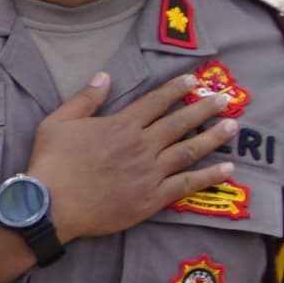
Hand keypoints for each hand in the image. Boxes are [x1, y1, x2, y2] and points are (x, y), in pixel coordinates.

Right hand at [23, 71, 240, 242]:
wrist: (51, 206)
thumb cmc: (51, 164)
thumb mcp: (58, 123)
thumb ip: (85, 99)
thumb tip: (105, 76)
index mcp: (121, 125)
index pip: (155, 102)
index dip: (176, 89)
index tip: (194, 80)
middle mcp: (142, 146)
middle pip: (179, 123)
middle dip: (204, 108)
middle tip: (225, 98)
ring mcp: (150, 173)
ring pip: (189, 150)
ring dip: (213, 137)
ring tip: (232, 126)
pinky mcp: (152, 198)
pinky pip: (186, 185)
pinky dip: (208, 176)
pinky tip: (227, 169)